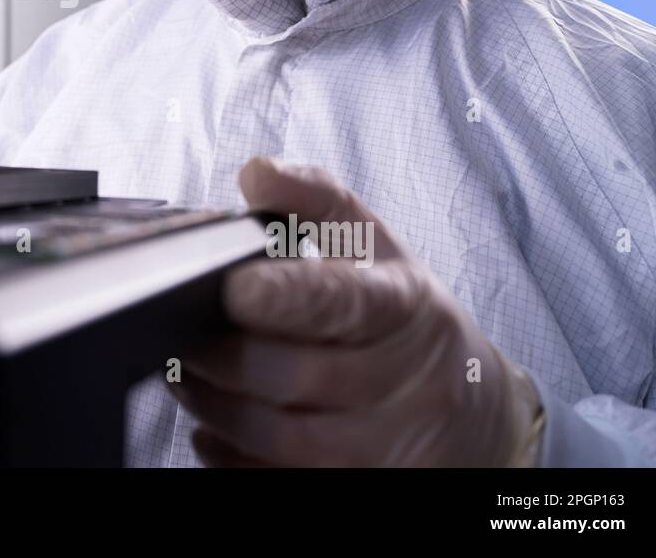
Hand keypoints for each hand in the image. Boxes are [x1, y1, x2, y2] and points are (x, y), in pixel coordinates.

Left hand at [173, 156, 543, 466]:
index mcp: (403, 305)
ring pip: (286, 440)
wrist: (472, 405)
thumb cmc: (403, 313)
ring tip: (185, 375)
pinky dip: (233, 460)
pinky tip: (211, 430)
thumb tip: (256, 171)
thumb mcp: (374, 244)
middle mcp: (403, 380)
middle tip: (183, 333)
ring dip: (219, 407)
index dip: (288, 298)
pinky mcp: (362, 485)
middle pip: (300, 377)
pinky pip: (283, 484)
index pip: (346, 302)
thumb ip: (314, 199)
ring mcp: (385, 444)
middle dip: (227, 356)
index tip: (236, 288)